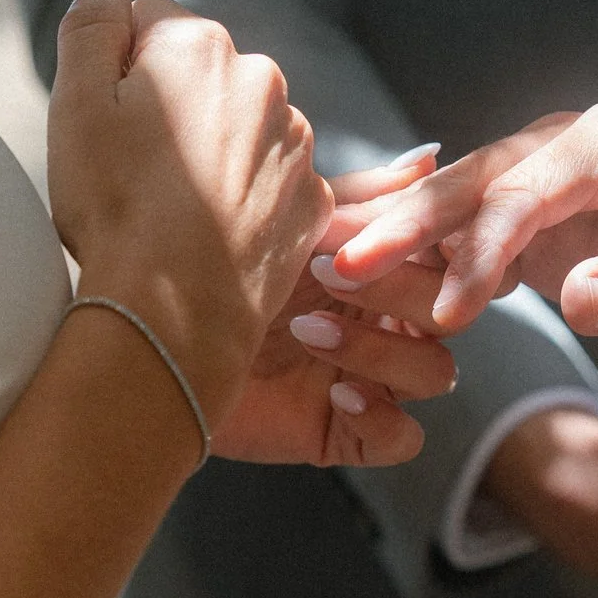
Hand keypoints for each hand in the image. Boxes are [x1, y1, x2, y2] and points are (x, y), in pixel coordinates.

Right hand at [45, 0, 331, 429]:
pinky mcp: (314, 198)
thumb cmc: (114, 207)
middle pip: (201, 74)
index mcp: (200, 45)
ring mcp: (297, 141)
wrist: (176, 313)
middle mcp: (263, 79)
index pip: (148, 23)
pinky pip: (271, 180)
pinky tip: (211, 233)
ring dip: (211, 152)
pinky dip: (244, 198)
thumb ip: (91, 25)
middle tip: (134, 173)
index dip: (116, 72)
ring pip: (240, 127)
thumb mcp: (75, 106)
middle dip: (170, 108)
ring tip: (172, 210)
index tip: (105, 126)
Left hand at [215, 149, 460, 465]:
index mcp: (381, 270)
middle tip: (329, 274)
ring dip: (382, 350)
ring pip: (436, 372)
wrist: (149, 339)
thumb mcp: (292, 226)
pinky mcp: (347, 430)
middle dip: (400, 291)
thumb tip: (430, 159)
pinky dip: (381, 415)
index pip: (443, 258)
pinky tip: (337, 392)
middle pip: (449, 312)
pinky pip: (404, 437)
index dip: (429, 245)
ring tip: (310, 332)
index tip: (387, 232)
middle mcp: (384, 323)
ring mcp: (371, 377)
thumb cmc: (214, 271)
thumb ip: (363, 198)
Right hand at [326, 101, 597, 340]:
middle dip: (406, 224)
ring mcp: (536, 169)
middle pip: (472, 181)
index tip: (447, 314)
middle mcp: (562, 143)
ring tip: (327, 264)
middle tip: (343, 265)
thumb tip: (578, 303)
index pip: (525, 194)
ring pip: (454, 198)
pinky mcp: (522, 204)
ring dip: (393, 232)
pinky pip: (461, 225)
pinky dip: (415, 251)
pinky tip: (362, 277)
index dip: (481, 254)